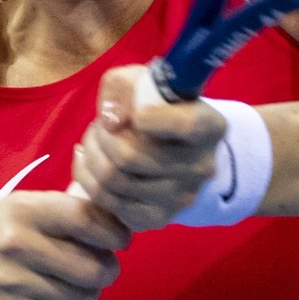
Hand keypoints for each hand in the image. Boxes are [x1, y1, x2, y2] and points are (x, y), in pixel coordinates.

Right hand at [0, 191, 130, 299]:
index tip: (122, 239)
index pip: (84, 218)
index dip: (113, 231)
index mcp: (23, 209)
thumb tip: (115, 220)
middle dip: (108, 269)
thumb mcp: (19, 209)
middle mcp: (17, 243)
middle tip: (106, 268)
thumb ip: (62, 210)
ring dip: (92, 293)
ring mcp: (13, 281)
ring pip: (81, 295)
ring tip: (85, 285)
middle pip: (90, 264)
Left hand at [71, 64, 227, 230]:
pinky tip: (91, 162)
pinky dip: (88, 178)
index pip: (184, 125)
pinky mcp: (156, 219)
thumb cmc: (156, 104)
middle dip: (101, 136)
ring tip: (93, 140)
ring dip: (91, 155)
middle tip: (99, 125)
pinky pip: (107, 202)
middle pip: (130, 157)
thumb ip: (122, 87)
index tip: (135, 112)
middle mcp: (201, 167)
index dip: (149, 118)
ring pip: (114, 181)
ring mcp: (180, 198)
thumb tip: (110, 121)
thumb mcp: (143, 81)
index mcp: (210, 128)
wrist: (172, 145)